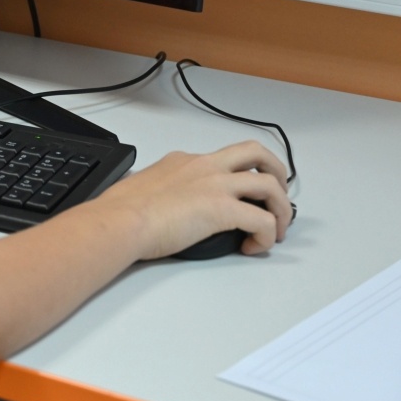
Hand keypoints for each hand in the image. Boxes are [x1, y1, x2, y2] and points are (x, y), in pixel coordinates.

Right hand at [95, 140, 292, 259]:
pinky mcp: (222, 208)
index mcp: (184, 162)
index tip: (242, 194)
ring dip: (281, 208)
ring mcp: (215, 184)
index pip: (223, 159)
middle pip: (256, 153)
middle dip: (277, 173)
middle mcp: (204, 166)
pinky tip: (254, 247)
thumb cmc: (121, 211)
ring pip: (269, 184)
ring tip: (276, 230)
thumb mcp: (143, 189)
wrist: (119, 221)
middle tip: (278, 199)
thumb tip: (162, 209)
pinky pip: (263, 220)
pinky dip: (267, 236)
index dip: (239, 176)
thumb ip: (161, 192)